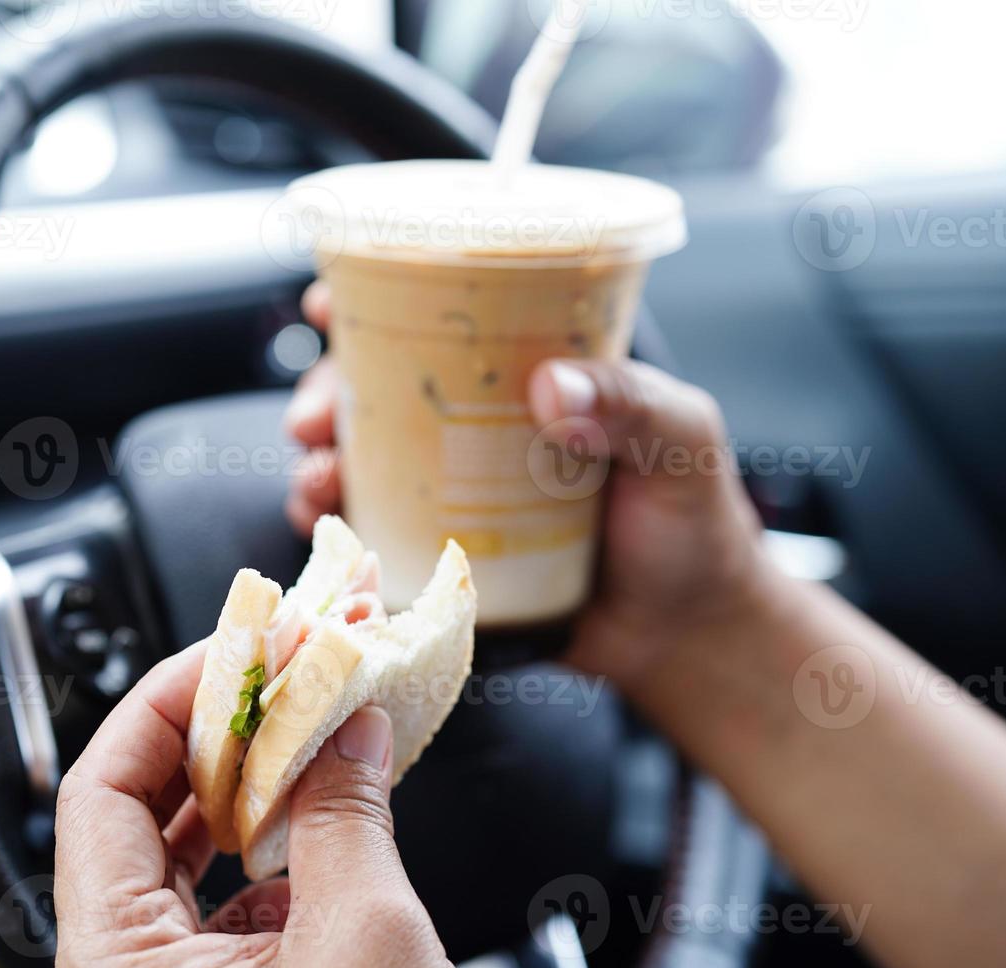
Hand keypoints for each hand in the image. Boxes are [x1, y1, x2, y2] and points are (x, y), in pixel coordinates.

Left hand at [53, 642, 452, 967]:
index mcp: (115, 967)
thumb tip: (349, 723)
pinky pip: (227, 898)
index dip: (166, 702)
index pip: (99, 790)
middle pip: (139, 812)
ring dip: (250, 782)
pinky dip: (276, 843)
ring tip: (308, 726)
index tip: (238, 652)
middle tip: (282, 672)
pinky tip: (325, 814)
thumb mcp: (362, 938)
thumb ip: (346, 812)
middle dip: (218, 731)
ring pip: (185, 854)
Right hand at [282, 281, 777, 685]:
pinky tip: (328, 529)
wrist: (688, 633)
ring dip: (319, 462)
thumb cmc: (694, 524)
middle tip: (311, 418)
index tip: (326, 304)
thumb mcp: (682, 443)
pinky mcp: (448, 556)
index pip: (445, 317)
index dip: (374, 297)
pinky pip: (375, 533)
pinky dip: (339, 528)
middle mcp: (481, 427)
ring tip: (316, 480)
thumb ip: (633, 403)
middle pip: (378, 388)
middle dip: (324, 392)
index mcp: (530, 374)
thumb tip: (552, 387)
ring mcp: (458, 492)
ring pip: (362, 459)